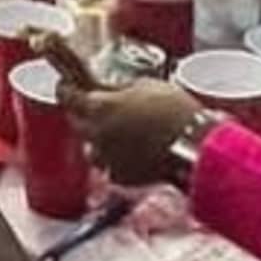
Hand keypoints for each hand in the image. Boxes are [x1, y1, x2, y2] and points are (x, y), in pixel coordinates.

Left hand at [69, 76, 199, 183]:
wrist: (195, 147)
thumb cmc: (175, 112)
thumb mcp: (148, 85)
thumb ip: (123, 88)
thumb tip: (116, 90)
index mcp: (100, 107)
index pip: (68, 96)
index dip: (66, 89)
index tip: (66, 84)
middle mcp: (96, 134)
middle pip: (77, 122)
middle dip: (84, 113)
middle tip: (98, 107)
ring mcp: (107, 158)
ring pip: (91, 147)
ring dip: (99, 139)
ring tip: (117, 132)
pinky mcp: (121, 176)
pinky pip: (109, 165)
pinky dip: (116, 159)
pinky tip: (131, 151)